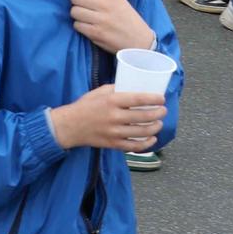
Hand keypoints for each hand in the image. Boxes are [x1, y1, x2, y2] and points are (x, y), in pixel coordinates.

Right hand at [47, 85, 165, 152]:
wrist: (69, 126)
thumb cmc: (85, 106)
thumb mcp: (100, 92)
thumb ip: (117, 89)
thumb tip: (134, 87)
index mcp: (112, 101)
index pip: (138, 99)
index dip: (153, 99)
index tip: (162, 98)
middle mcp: (114, 117)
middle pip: (143, 116)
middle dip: (158, 114)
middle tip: (163, 111)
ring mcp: (114, 132)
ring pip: (141, 132)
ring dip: (155, 128)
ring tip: (159, 123)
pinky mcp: (112, 144)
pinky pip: (133, 146)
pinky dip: (146, 144)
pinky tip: (152, 139)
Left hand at [67, 0, 156, 53]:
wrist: (139, 41)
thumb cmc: (128, 19)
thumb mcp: (120, 1)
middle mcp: (105, 6)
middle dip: (75, 1)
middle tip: (80, 5)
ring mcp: (100, 20)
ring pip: (74, 11)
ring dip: (76, 14)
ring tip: (84, 16)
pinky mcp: (96, 34)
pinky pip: (77, 25)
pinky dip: (79, 25)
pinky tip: (87, 26)